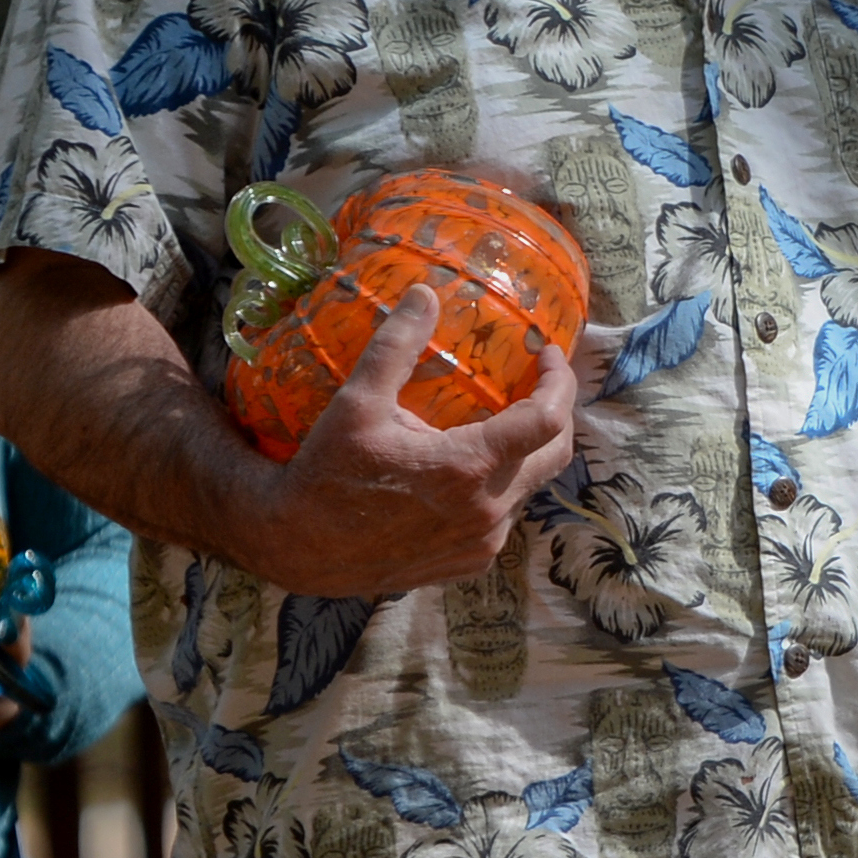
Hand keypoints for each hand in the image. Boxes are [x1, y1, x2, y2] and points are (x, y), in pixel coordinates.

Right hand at [228, 286, 580, 597]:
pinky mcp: (469, 563)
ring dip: (525, 452)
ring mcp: (481, 543)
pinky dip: (501, 486)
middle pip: (555, 455)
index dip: (559, 382)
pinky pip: (504, 518)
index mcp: (466, 469)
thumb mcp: (356, 402)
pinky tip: (472, 467)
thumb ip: (397, 346)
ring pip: (529, 488)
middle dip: (556, 413)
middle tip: (538, 382)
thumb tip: (425, 293)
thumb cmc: (326, 473)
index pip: (548, 421)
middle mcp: (486, 512)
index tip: (548, 355)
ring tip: (502, 420)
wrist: (298, 548)